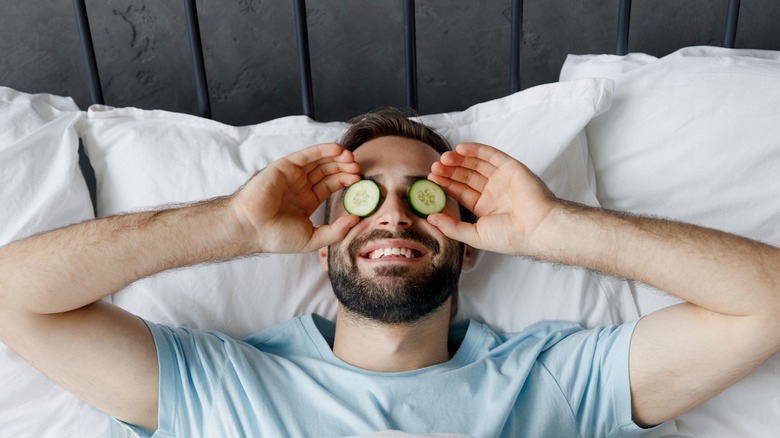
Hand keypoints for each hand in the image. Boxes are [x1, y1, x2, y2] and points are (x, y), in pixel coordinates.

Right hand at [232, 143, 360, 253]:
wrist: (252, 228)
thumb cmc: (276, 237)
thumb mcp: (312, 238)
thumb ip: (336, 231)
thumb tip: (357, 219)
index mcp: (306, 201)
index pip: (330, 186)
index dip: (345, 181)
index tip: (359, 181)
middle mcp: (300, 186)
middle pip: (327, 171)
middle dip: (344, 168)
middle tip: (358, 168)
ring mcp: (292, 175)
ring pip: (319, 161)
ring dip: (336, 157)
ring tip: (351, 158)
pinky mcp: (285, 166)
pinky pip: (307, 155)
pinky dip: (322, 150)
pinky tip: (337, 150)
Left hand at [427, 142, 558, 256]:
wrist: (537, 229)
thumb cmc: (511, 237)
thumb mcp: (475, 235)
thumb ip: (451, 227)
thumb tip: (430, 218)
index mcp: (486, 208)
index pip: (461, 192)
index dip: (446, 185)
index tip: (431, 180)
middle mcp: (494, 192)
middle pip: (467, 176)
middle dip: (450, 171)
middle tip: (434, 167)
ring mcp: (503, 179)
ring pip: (477, 164)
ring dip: (460, 159)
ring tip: (444, 158)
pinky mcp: (512, 168)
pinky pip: (492, 155)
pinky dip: (476, 150)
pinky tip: (461, 149)